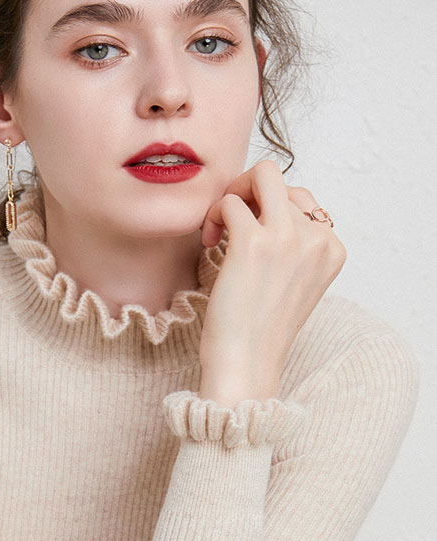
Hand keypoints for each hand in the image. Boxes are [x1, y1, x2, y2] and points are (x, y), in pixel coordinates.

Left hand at [197, 160, 346, 405]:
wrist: (245, 365)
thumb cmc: (259, 330)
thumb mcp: (292, 283)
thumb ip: (293, 247)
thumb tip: (264, 207)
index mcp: (332, 249)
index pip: (303, 201)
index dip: (269, 211)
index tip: (249, 238)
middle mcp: (317, 239)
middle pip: (283, 182)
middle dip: (249, 192)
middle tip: (228, 223)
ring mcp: (289, 238)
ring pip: (262, 175)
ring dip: (233, 195)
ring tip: (217, 229)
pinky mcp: (254, 243)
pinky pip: (231, 202)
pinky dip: (214, 214)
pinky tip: (208, 241)